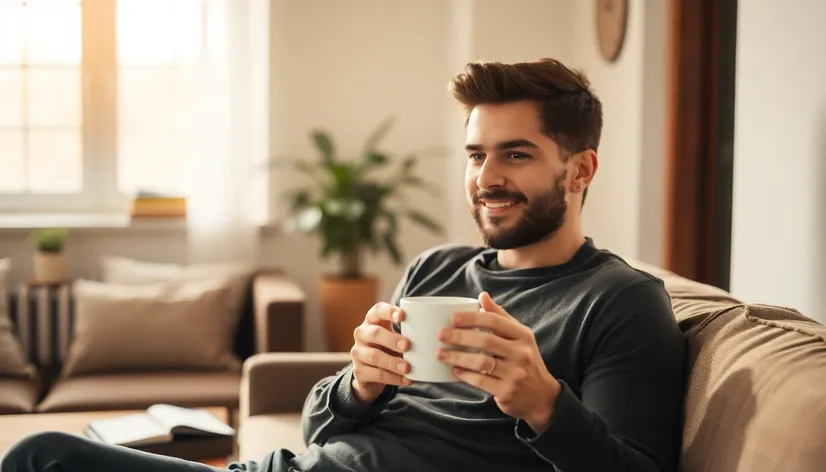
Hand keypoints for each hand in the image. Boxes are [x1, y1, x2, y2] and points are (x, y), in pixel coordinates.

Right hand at [350, 302, 411, 405]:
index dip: (389, 312)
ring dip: (392, 362)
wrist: (370, 373)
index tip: (403, 316)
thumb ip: (410, 332)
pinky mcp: (359, 371)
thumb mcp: (396, 337)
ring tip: (408, 368)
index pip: (377, 310)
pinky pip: (376, 374)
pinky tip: (407, 380)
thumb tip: (441, 334)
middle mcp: (361, 334)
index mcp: (372, 321)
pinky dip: (393, 378)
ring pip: (374, 356)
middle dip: (392, 339)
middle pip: (375, 333)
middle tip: (408, 345)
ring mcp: (357, 353)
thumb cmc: (389, 348)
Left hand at [436, 292, 560, 433]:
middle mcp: (521, 353)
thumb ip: (500, 317)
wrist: (542, 396)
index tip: (452, 318)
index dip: (472, 318)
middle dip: (459, 337)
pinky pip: (480, 381)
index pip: (495, 321)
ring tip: (441, 354)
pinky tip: (454, 370)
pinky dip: (465, 375)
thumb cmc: (524, 360)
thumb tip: (482, 296)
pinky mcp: (507, 392)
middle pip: (485, 341)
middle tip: (441, 335)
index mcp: (523, 335)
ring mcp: (515, 373)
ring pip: (481, 362)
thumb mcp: (519, 337)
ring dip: (457, 357)